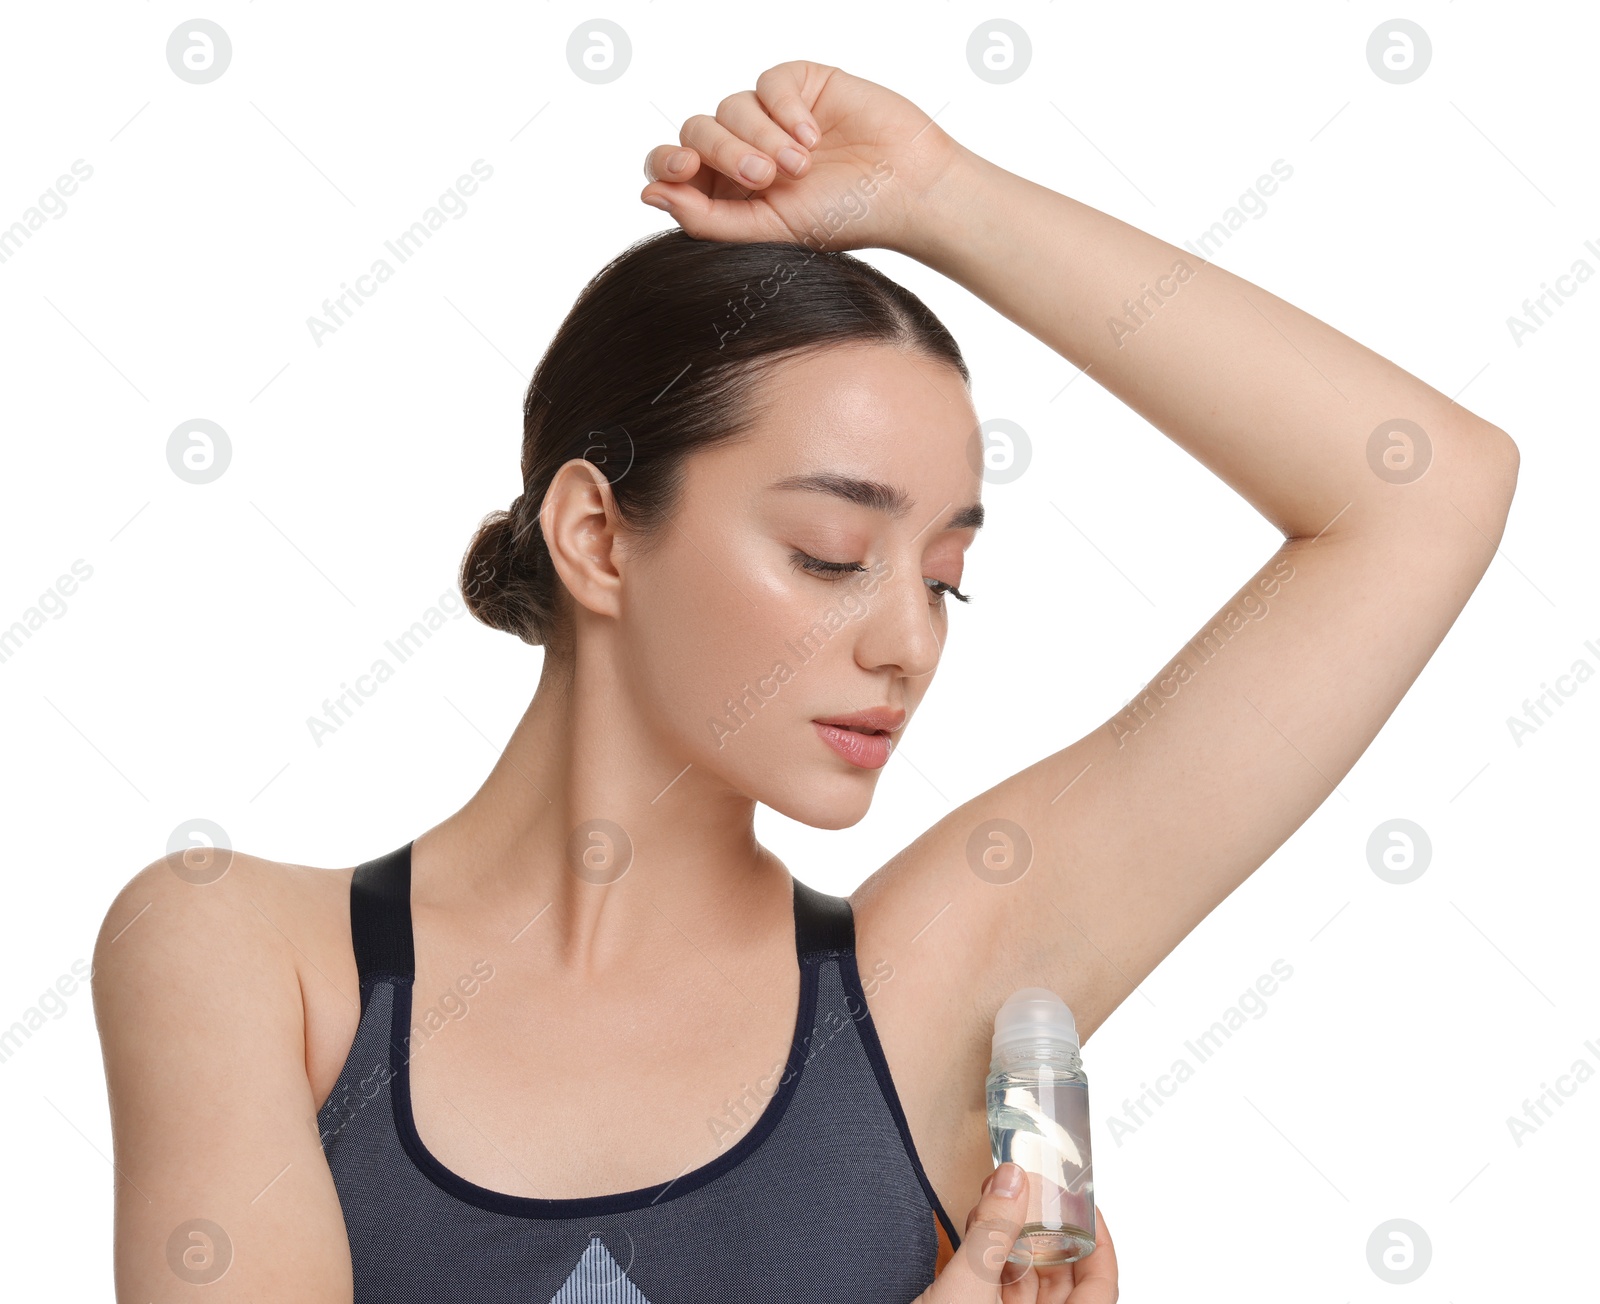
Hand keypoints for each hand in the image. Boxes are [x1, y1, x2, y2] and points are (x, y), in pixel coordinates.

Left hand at [639, 61, 966, 255]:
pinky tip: (813, 136)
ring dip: (762, 137)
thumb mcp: (767, 230)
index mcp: (727, 190)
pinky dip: (786, 110)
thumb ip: (705, 218)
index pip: (672, 165)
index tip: (681, 169)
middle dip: (725, 152)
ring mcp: (771, 116)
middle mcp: (744, 150)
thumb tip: (648, 192)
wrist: (905, 191)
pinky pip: (769, 83)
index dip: (666, 161)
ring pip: (730, 106)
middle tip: (766, 177)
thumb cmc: (842, 220)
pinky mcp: (800, 85)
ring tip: (802, 165)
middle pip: (696, 132)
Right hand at [912, 1162, 1118, 1302]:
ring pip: (1024, 1279)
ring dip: (1011, 1236)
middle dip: (1045, 1229)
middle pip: (1060, 1278)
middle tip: (1031, 1189)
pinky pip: (992, 1286)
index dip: (1100, 1243)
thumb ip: (991, 1234)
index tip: (1083, 1205)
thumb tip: (1015, 1182)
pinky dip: (986, 1253)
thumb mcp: (965, 1290)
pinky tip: (974, 1226)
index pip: (1100, 1287)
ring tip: (997, 1197)